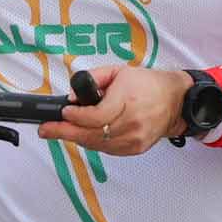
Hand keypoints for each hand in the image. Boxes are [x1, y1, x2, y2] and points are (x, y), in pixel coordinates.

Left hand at [43, 64, 188, 154]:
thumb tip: (73, 96)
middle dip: (65, 132)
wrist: (175, 101)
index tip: (64, 112)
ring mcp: (134, 139)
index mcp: (127, 100)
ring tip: (62, 131)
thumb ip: (93, 79)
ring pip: (97, 145)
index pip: (96, 116)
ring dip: (77, 138)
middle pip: (92, 134)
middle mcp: (132, 122)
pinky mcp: (135, 149)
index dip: (76, 116)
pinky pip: (107, 150)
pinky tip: (85, 134)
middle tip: (46, 130)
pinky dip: (93, 142)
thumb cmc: (148, 85)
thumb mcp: (119, 71)